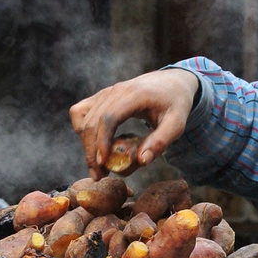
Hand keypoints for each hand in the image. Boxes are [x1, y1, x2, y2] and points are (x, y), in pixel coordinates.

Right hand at [69, 69, 199, 179]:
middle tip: (98, 175)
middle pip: (92, 120)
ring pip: (82, 117)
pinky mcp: (100, 97)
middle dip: (91, 150)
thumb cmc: (175, 104)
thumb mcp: (176, 124)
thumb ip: (160, 142)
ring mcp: (105, 92)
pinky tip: (93, 146)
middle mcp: (115, 91)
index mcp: (135, 95)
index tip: (103, 163)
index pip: (109, 117)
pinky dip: (82, 130)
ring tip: (97, 166)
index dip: (103, 141)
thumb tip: (142, 161)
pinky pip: (80, 112)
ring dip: (85, 143)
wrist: (171, 83)